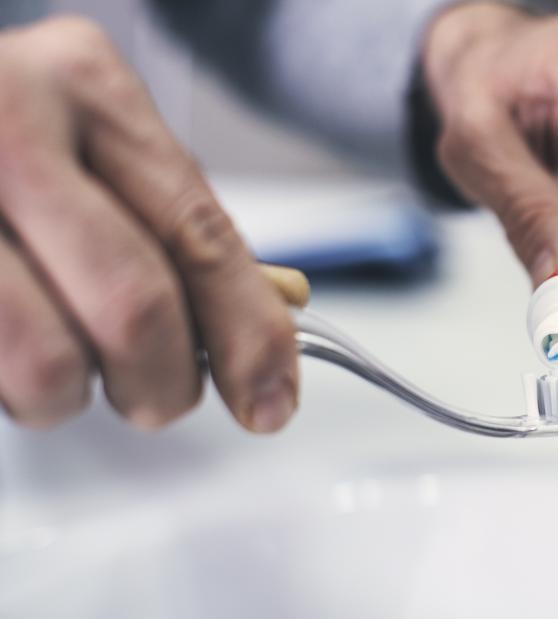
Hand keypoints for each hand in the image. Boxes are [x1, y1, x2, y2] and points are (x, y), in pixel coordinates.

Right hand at [0, 17, 297, 431]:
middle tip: (158, 395)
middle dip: (164, 383)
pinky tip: (5, 339)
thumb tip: (266, 326)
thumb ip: (172, 224)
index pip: (200, 235)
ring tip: (55, 359)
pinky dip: (8, 386)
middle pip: (135, 307)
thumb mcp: (92, 141)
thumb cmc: (3, 136)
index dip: (250, 335)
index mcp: (86, 85)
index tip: (271, 396)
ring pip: (48, 362)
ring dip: (67, 395)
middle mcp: (7, 121)